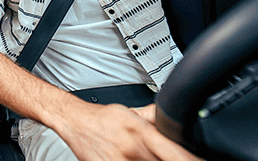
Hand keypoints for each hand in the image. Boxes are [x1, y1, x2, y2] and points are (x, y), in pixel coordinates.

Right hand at [58, 101, 201, 160]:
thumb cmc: (102, 118)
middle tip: (165, 156)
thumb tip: (176, 116)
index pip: (176, 154)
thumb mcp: (132, 112)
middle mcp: (133, 151)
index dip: (192, 160)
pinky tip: (135, 159)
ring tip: (144, 156)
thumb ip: (155, 117)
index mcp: (141, 133)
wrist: (75, 122)